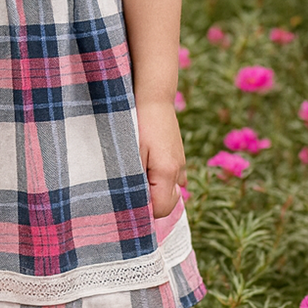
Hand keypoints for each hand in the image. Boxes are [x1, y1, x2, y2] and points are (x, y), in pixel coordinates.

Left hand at [135, 99, 186, 218]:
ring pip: (172, 191)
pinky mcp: (178, 156)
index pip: (161, 209)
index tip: (127, 200)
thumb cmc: (136, 124)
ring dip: (156, 191)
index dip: (143, 210)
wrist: (152, 97)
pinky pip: (175, 179)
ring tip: (138, 177)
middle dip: (151, 203)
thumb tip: (134, 206)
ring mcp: (180, 164)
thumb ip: (134, 181)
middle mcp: (178, 170)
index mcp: (167, 172)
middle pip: (169, 204)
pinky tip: (149, 171)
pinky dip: (163, 181)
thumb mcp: (130, 154)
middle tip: (130, 189)